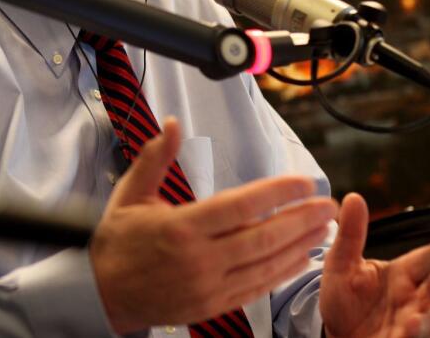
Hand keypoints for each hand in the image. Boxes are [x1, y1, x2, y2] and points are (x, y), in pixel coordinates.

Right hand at [90, 119, 337, 333]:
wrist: (102, 294)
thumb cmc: (118, 242)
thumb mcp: (131, 194)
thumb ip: (155, 158)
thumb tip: (172, 125)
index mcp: (181, 228)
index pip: (240, 206)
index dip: (277, 193)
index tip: (303, 182)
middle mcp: (199, 259)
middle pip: (262, 237)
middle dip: (301, 219)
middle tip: (327, 205)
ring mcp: (208, 286)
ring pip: (264, 264)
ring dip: (300, 245)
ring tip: (324, 228)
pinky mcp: (212, 305)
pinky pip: (256, 288)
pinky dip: (282, 273)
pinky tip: (300, 257)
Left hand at [320, 193, 429, 337]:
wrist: (333, 333)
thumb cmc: (344, 297)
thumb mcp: (341, 263)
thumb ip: (350, 234)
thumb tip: (353, 198)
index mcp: (402, 273)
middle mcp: (412, 298)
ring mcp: (409, 323)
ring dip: (426, 323)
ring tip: (414, 322)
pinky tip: (404, 335)